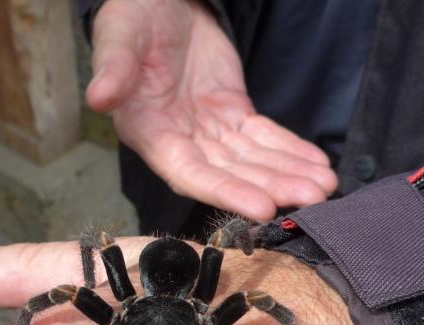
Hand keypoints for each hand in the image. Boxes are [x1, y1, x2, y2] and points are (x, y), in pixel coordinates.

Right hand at [87, 0, 337, 221]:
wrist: (159, 0)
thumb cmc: (133, 16)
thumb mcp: (119, 35)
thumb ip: (113, 67)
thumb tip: (99, 97)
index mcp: (148, 130)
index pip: (189, 172)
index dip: (225, 191)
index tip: (262, 206)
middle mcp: (180, 140)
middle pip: (230, 174)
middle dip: (271, 186)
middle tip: (311, 199)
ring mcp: (209, 130)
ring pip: (253, 161)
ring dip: (288, 175)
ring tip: (324, 186)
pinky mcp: (232, 113)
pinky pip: (265, 138)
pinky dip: (291, 151)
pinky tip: (317, 165)